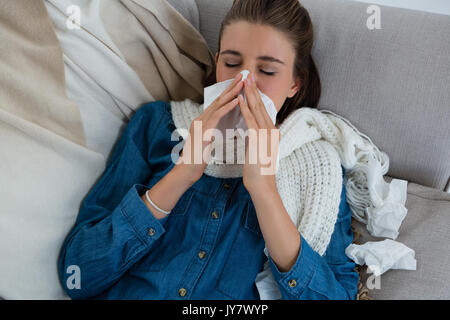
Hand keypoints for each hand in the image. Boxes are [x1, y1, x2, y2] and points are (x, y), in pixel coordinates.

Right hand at [176, 73, 243, 181]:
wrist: (186, 171)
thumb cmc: (197, 160)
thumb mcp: (207, 143)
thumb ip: (212, 133)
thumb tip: (219, 130)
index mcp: (203, 122)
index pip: (218, 104)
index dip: (229, 93)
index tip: (239, 84)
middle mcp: (200, 119)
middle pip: (218, 100)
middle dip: (231, 87)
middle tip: (242, 75)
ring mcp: (200, 123)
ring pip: (218, 104)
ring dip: (231, 93)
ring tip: (242, 83)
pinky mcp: (203, 130)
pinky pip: (216, 115)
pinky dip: (227, 107)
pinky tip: (237, 100)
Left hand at [239, 73, 279, 194]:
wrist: (262, 185)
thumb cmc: (258, 171)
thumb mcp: (258, 150)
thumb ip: (255, 138)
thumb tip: (250, 131)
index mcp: (271, 132)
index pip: (263, 110)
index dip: (256, 96)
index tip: (250, 84)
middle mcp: (271, 130)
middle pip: (261, 106)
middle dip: (253, 90)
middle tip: (248, 75)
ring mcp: (267, 134)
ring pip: (257, 110)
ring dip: (249, 94)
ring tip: (244, 81)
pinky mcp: (259, 139)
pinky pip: (251, 120)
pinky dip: (245, 109)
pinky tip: (239, 99)